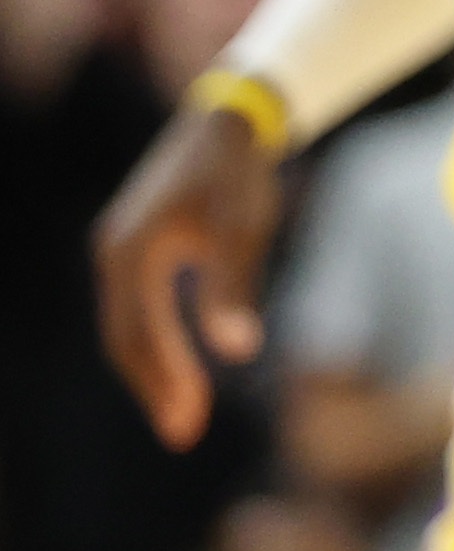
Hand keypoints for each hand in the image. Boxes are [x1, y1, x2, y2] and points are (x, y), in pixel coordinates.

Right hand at [92, 95, 283, 449]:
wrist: (232, 117)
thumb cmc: (240, 170)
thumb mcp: (243, 227)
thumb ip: (233, 286)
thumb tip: (237, 352)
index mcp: (130, 251)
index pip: (137, 333)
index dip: (159, 381)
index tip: (185, 423)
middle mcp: (114, 252)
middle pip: (124, 336)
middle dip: (153, 386)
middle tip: (183, 434)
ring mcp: (120, 249)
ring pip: (127, 324)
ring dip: (153, 369)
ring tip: (185, 413)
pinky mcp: (135, 247)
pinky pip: (136, 307)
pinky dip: (155, 341)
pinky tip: (180, 366)